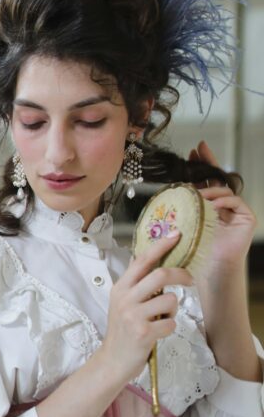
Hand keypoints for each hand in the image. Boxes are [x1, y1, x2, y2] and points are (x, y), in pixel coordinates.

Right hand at [99, 232, 192, 382]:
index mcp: (120, 287)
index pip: (142, 260)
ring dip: (174, 308)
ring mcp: (133, 315)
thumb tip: (159, 265)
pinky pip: (171, 323)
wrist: (113, 359)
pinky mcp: (143, 332)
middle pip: (160, 275)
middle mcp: (124, 298)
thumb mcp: (123, 302)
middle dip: (181, 275)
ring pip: (170, 300)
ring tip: (164, 316)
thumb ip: (138, 285)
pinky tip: (160, 331)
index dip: (161, 246)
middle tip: (190, 280)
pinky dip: (170, 326)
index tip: (176, 234)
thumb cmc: (123, 329)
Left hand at [190, 141, 256, 271]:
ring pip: (224, 190)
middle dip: (208, 162)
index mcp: (208, 204)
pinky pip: (236, 202)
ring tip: (198, 194)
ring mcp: (236, 210)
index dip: (201, 165)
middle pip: (217, 178)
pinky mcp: (246, 217)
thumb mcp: (185, 221)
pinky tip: (213, 205)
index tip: (194, 150)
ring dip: (210, 190)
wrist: (209, 267)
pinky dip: (224, 201)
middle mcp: (223, 204)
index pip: (205, 180)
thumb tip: (170, 189)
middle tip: (200, 149)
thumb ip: (183, 206)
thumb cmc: (195, 248)